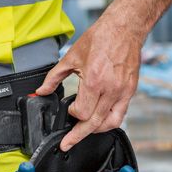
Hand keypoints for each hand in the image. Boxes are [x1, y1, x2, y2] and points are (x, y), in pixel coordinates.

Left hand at [36, 11, 141, 150]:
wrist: (124, 28)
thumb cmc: (100, 38)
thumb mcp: (71, 57)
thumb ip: (54, 77)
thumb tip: (41, 91)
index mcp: (93, 81)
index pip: (81, 112)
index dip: (71, 114)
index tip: (68, 109)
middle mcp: (109, 89)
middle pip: (94, 123)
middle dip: (78, 135)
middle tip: (67, 143)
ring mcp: (122, 91)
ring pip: (109, 123)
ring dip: (95, 130)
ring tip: (84, 132)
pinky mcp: (130, 91)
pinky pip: (121, 115)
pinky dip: (110, 122)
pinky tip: (100, 122)